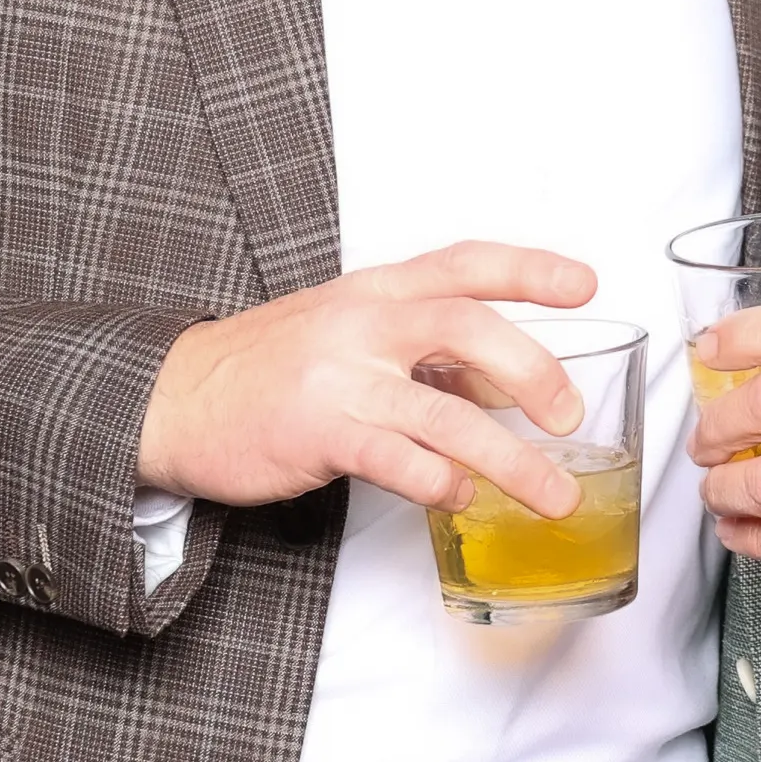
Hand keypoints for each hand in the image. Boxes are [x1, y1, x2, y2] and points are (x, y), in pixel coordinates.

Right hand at [138, 242, 596, 518]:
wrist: (173, 399)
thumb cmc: (268, 367)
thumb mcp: (351, 336)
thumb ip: (428, 355)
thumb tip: (508, 389)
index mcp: (376, 290)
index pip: (465, 263)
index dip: (529, 268)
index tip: (586, 284)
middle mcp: (363, 324)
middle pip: (467, 327)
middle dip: (533, 369)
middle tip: (570, 415)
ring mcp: (340, 378)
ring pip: (445, 414)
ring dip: (512, 460)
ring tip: (555, 494)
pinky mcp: (318, 433)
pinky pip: (397, 460)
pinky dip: (441, 484)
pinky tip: (461, 498)